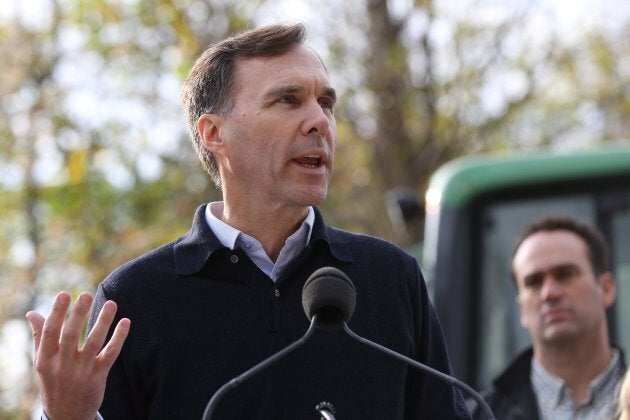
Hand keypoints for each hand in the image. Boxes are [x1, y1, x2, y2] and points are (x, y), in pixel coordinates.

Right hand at [26, 291, 129, 419]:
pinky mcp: (98, 377)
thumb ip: (40, 337)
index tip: (64, 294)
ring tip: (111, 303)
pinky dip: (119, 338)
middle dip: (78, 314)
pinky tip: (126, 322)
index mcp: (45, 360)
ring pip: (94, 343)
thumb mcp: (42, 363)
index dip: (57, 313)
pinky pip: (110, 354)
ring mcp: (81, 372)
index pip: (50, 332)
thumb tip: (32, 314)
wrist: (66, 415)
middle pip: (71, 336)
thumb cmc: (54, 381)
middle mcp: (62, 365)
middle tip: (86, 294)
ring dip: (103, 322)